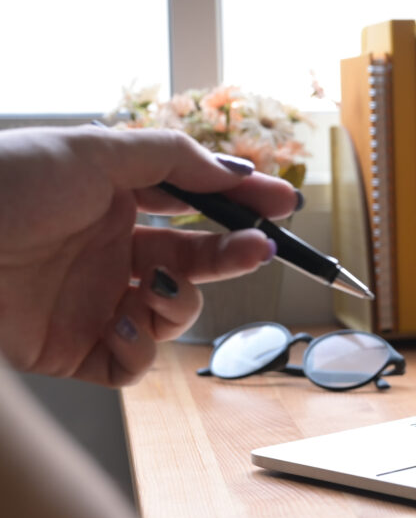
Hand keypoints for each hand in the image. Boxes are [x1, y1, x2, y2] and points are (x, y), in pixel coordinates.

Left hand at [0, 125, 297, 385]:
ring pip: (170, 314)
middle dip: (231, 255)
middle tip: (259, 250)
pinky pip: (130, 364)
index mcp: (110, 200)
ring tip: (156, 286)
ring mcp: (91, 302)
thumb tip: (239, 174)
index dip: (241, 206)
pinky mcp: (70, 351)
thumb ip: (176, 160)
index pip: (194, 204)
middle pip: (194, 260)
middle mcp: (106, 251)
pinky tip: (121, 324)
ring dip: (180, 303)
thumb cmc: (3, 186)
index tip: (285, 205)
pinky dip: (138, 351)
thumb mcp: (95, 152)